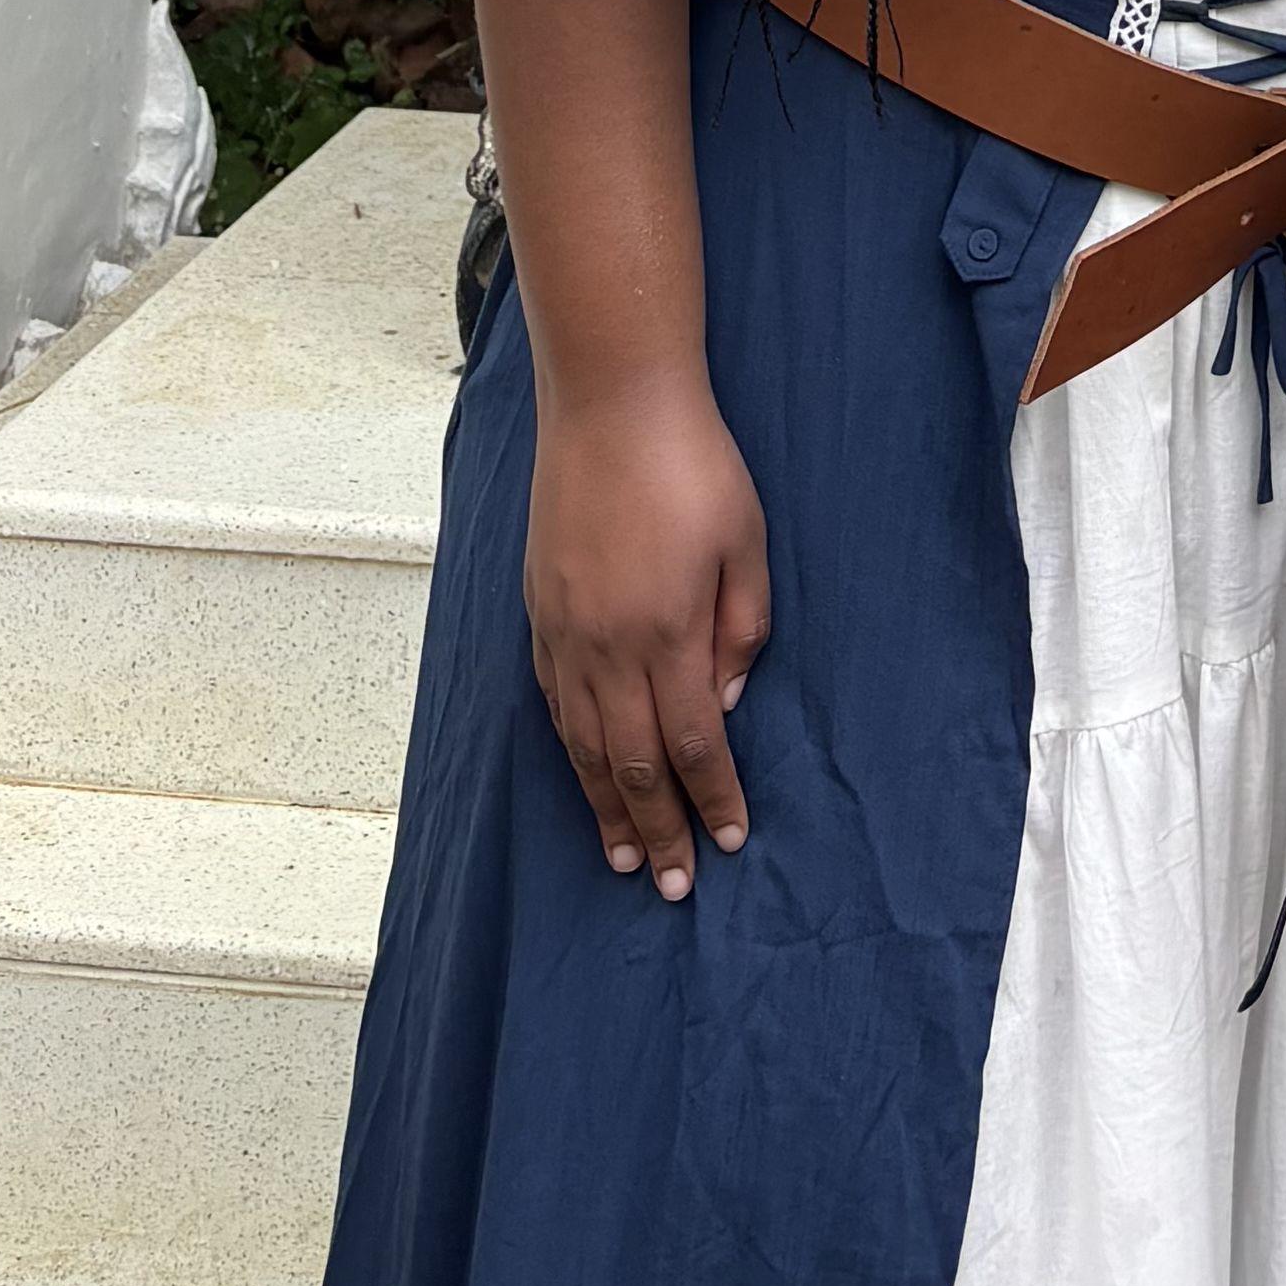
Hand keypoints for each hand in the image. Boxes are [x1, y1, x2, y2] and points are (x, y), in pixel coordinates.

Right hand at [520, 356, 771, 899]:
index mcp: (668, 632)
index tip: (728, 840)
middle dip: (655, 828)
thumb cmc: (693, 462)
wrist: (611, 400)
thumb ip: (741, 629)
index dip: (711, 799)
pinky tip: (582, 769)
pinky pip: (552, 701)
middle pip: (631, 762)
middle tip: (670, 885)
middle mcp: (609, 646)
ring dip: (603, 805)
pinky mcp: (539, 610)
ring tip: (619, 854)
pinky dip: (569, 749)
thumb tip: (726, 703)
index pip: (694, 743)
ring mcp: (565, 631)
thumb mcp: (746, 540)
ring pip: (582, 744)